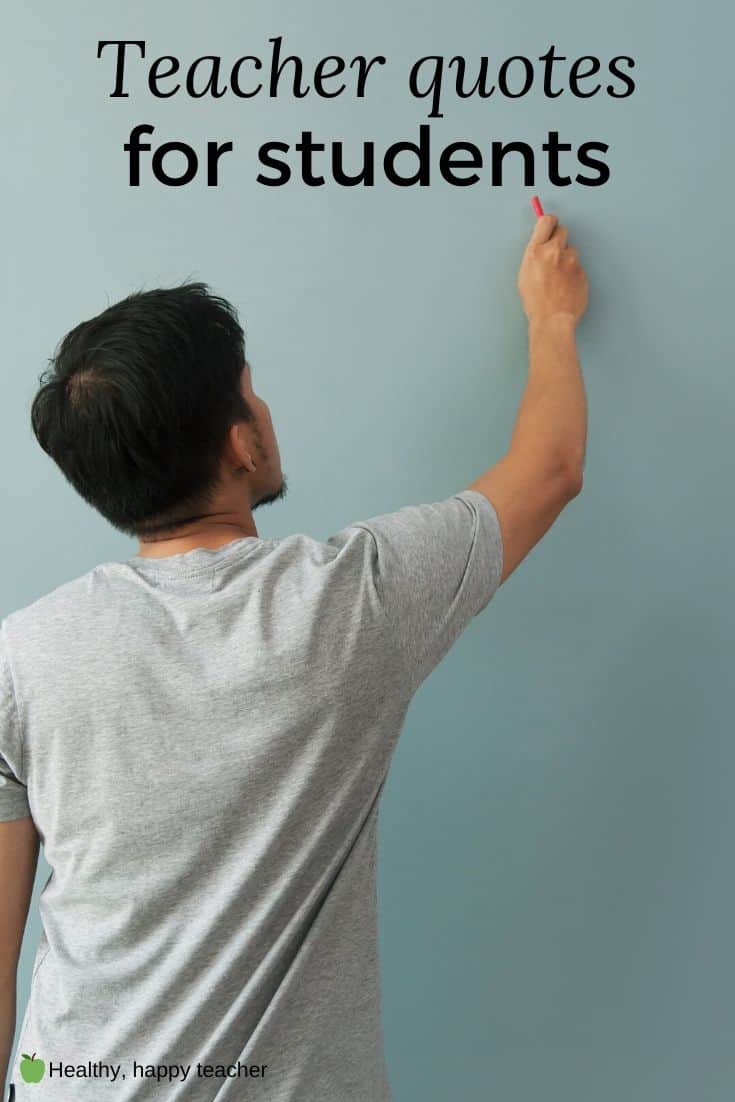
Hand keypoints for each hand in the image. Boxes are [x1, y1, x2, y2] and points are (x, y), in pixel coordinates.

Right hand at [517, 212, 588, 326]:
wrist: (552, 319)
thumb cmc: (535, 302)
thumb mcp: (525, 274)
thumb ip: (535, 255)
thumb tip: (540, 246)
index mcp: (536, 251)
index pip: (547, 221)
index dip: (549, 223)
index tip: (550, 226)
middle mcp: (555, 252)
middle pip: (563, 230)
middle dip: (559, 238)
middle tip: (555, 252)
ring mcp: (571, 261)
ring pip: (572, 250)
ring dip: (567, 258)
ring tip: (559, 277)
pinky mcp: (582, 272)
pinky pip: (578, 266)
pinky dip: (573, 274)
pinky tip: (565, 286)